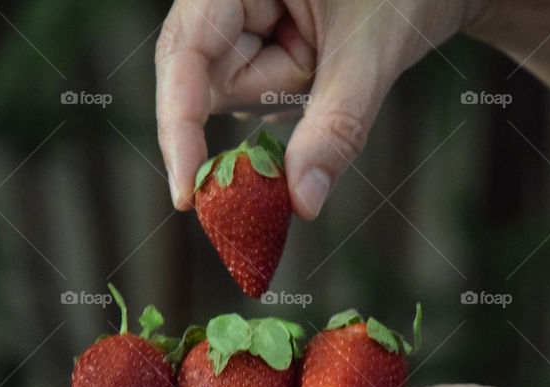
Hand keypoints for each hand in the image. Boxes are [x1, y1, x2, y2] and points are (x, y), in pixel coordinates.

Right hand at [156, 0, 487, 217]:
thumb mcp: (371, 54)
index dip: (178, 125)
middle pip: (208, 80)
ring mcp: (236, 16)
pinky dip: (292, 93)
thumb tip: (301, 204)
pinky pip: (255, 92)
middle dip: (269, 90)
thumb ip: (335, 128)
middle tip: (321, 64)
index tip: (184, 195)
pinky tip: (321, 59)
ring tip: (332, 48)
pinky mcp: (252, 40)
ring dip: (290, 91)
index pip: (184, 53)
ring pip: (237, 92)